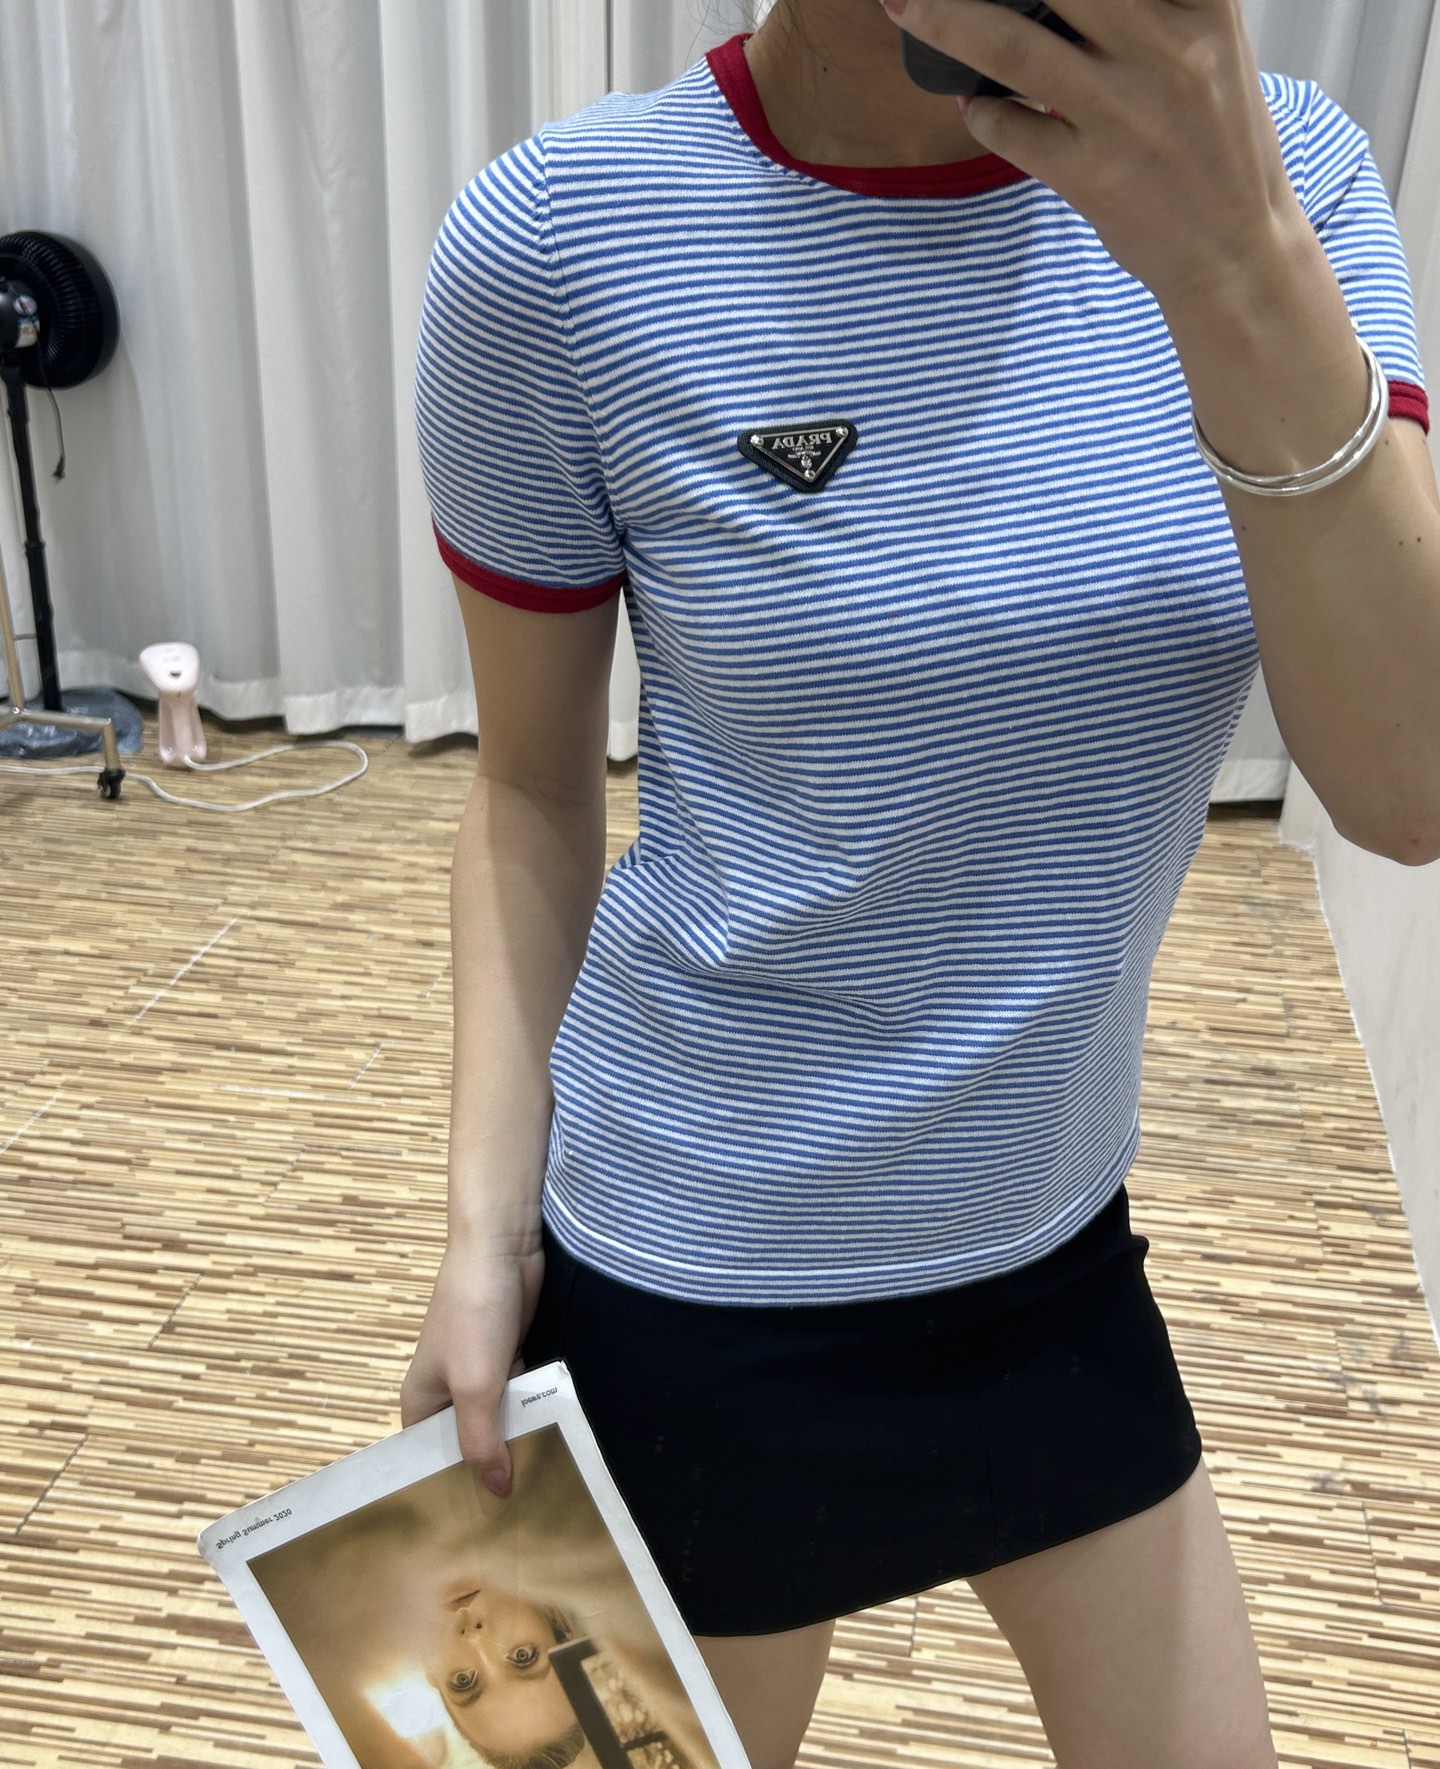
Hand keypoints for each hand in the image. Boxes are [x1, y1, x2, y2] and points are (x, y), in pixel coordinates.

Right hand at [399, 1237, 544, 1496]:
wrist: (503, 1247)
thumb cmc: (473, 1314)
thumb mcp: (474, 1384)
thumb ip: (481, 1440)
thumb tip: (496, 1492)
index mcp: (421, 1401)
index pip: (428, 1460)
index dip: (449, 1489)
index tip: (477, 1531)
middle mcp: (448, 1391)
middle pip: (468, 1443)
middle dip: (491, 1470)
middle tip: (522, 1522)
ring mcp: (481, 1373)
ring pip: (500, 1421)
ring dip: (520, 1442)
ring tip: (547, 1491)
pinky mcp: (511, 1356)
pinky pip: (522, 1396)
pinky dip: (536, 1413)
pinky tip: (559, 1443)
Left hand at [883, 0, 1301, 308]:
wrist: (1235, 249)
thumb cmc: (1216, 142)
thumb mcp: (1209, 47)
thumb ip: (1150, 8)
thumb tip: (1051, 0)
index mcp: (1203, 4)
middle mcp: (1165, 49)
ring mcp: (1124, 114)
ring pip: (1009, 45)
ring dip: (943, 19)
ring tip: (904, 5)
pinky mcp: (1091, 175)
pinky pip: (1007, 128)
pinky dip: (980, 113)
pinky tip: (979, 107)